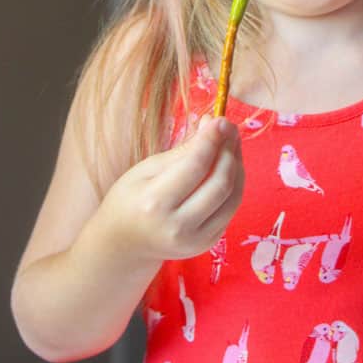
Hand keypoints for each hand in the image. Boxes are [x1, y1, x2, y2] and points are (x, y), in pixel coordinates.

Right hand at [100, 115, 243, 262]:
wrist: (125, 244)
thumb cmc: (130, 199)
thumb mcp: (146, 169)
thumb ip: (182, 151)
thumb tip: (213, 126)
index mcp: (155, 203)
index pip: (195, 166)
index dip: (212, 139)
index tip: (219, 119)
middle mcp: (178, 226)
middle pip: (219, 183)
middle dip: (229, 150)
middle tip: (228, 128)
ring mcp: (196, 240)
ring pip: (233, 196)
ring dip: (237, 165)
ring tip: (231, 143)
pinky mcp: (208, 243)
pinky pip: (231, 208)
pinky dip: (235, 184)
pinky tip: (228, 166)